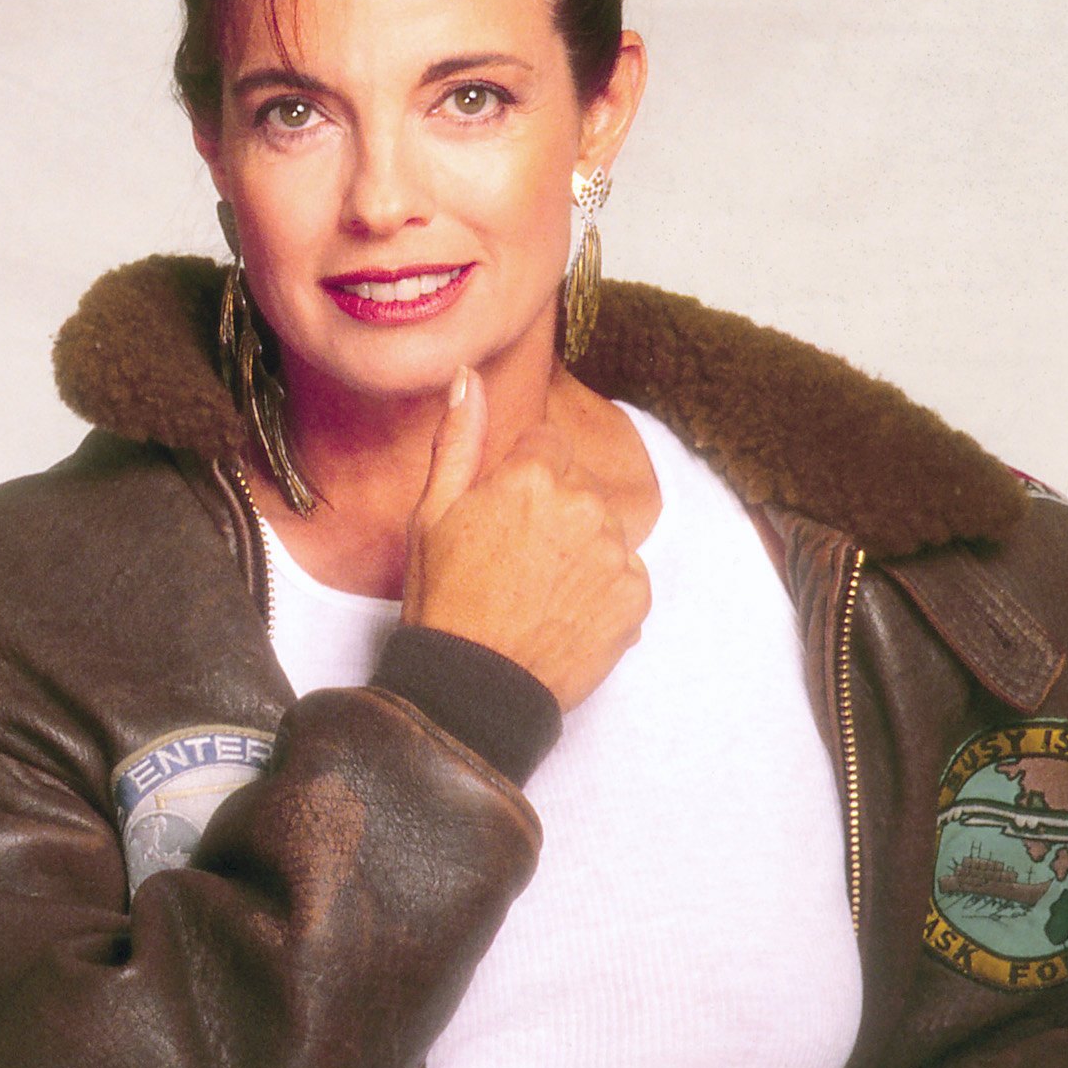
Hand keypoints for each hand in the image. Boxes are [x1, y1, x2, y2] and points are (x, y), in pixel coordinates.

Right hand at [403, 370, 649, 712]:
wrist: (475, 690)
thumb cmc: (444, 602)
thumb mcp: (432, 514)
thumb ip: (458, 439)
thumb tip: (467, 376)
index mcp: (533, 475)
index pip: (547, 446)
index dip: (522, 478)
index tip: (503, 516)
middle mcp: (583, 505)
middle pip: (578, 489)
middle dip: (554, 514)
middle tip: (515, 564)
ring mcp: (615, 553)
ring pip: (603, 532)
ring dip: (580, 553)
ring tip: (539, 593)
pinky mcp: (636, 597)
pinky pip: (626, 576)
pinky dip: (603, 592)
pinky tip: (564, 614)